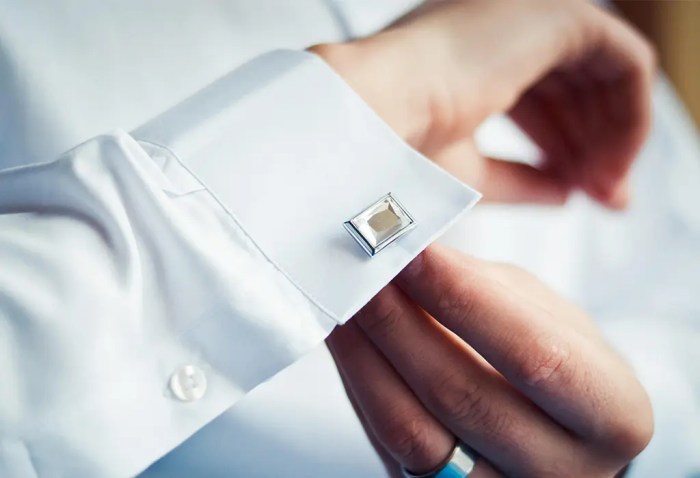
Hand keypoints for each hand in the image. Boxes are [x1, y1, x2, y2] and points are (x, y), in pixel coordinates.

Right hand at [311, 0, 654, 207]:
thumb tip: (565, 192)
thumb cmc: (394, 149)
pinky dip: (631, 113)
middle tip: (603, 196)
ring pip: (601, 71)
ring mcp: (528, 10)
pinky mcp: (556, 14)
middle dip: (592, 142)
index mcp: (468, 51)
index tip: (577, 191)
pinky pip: (624, 61)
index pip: (534, 93)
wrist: (368, 116)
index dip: (559, 143)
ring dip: (611, 133)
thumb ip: (518, 178)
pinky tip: (617, 160)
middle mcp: (501, 23)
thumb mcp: (465, 170)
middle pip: (571, 83)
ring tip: (606, 190)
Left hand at [327, 245, 652, 476]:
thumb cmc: (556, 357)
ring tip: (342, 298)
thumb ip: (486, 292)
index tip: (413, 251)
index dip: (465, 299)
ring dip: (366, 354)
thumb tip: (409, 256)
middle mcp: (560, 471)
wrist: (552, 426)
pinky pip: (387, 442)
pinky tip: (346, 337)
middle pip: (461, 396)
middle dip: (401, 322)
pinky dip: (359, 382)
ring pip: (411, 430)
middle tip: (363, 268)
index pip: (534, 355)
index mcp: (611, 417)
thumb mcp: (547, 316)